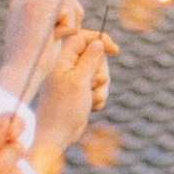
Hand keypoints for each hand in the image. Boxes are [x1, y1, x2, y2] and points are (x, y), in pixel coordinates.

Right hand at [0, 0, 80, 102]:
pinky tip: (55, 38)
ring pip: (67, 0)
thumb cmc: (32, 62)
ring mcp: (30, 2)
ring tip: (57, 37)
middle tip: (68, 29)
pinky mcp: (40, 9)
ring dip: (71, 21)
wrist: (21, 72)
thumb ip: (48, 16)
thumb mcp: (39, 34)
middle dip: (73, 7)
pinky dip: (69, 27)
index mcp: (18, 5)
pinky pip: (68, 11)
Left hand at [26, 27, 110, 173]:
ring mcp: (74, 80)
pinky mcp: (81, 92)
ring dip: (101, 87)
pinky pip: (98, 88)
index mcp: (62, 59)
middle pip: (95, 57)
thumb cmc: (64, 108)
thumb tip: (98, 42)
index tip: (115, 49)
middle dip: (101, 71)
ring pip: (99, 73)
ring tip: (92, 98)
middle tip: (94, 84)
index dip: (99, 40)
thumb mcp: (79, 80)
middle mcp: (68, 67)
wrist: (58, 134)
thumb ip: (90, 59)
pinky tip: (92, 106)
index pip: (82, 39)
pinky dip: (99, 96)